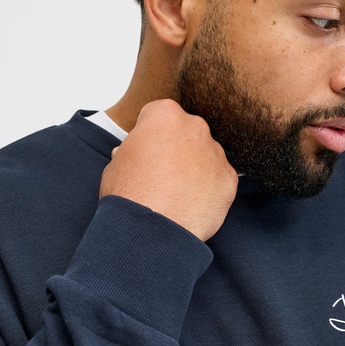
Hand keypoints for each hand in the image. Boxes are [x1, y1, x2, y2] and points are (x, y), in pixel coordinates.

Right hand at [99, 99, 237, 241]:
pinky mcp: (229, 178)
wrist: (150, 230)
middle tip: (163, 176)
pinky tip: (192, 204)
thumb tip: (138, 155)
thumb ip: (132, 150)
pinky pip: (220, 180)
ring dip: (195, 170)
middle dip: (177, 150)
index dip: (150, 136)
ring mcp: (215, 153)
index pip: (158, 116)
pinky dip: (210, 190)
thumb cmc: (129, 195)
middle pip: (187, 133)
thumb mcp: (116, 163)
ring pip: (206, 156)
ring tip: (177, 194)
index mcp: (165, 115)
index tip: (146, 153)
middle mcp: (195, 127)